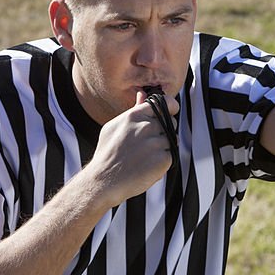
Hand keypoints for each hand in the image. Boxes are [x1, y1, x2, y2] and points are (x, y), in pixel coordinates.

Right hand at [86, 91, 179, 206]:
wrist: (104, 181)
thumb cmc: (107, 154)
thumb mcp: (114, 126)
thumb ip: (133, 109)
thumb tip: (142, 94)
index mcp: (134, 116)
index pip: (164, 103)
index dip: (170, 106)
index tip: (171, 110)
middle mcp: (146, 127)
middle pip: (169, 122)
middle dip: (163, 131)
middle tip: (148, 143)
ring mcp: (156, 143)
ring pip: (171, 139)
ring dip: (163, 147)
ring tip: (145, 156)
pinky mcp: (163, 159)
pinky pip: (171, 155)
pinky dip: (163, 161)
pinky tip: (148, 165)